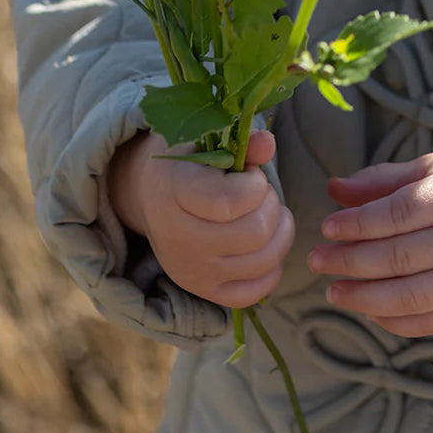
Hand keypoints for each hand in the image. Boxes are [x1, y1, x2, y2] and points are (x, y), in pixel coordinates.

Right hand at [107, 129, 294, 307]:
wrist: (152, 194)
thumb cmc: (187, 159)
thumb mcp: (205, 139)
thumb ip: (241, 141)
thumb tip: (268, 144)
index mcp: (173, 193)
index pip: (231, 202)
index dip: (256, 184)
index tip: (251, 173)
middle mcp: (178, 239)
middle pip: (255, 233)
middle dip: (271, 205)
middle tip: (260, 193)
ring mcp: (191, 271)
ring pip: (262, 262)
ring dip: (280, 232)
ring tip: (267, 213)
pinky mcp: (204, 291)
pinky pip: (253, 293)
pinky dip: (272, 268)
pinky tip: (266, 244)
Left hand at [309, 151, 432, 336]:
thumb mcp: (425, 171)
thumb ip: (379, 181)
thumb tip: (333, 189)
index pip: (398, 213)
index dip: (359, 223)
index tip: (328, 227)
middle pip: (399, 258)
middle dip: (350, 262)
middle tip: (317, 260)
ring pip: (410, 296)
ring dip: (364, 298)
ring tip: (334, 291)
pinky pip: (428, 322)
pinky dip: (393, 320)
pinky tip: (367, 309)